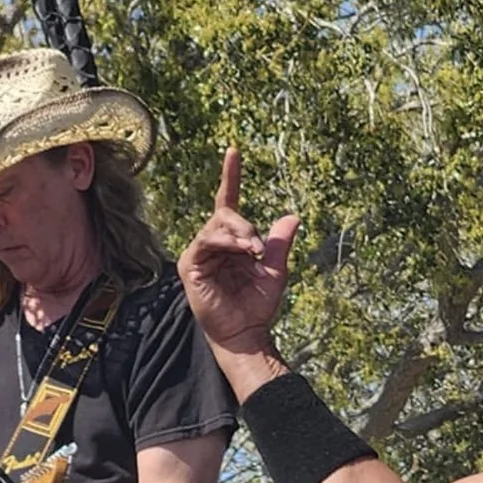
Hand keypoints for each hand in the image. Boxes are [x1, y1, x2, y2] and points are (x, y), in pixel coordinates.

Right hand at [180, 146, 300, 360]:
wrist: (246, 332)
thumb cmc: (257, 304)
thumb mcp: (275, 270)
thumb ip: (280, 243)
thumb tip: (293, 216)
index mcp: (231, 241)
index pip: (227, 202)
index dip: (230, 176)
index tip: (234, 150)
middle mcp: (212, 243)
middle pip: (224, 214)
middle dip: (244, 225)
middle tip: (259, 247)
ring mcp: (198, 253)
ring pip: (216, 227)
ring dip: (239, 236)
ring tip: (254, 252)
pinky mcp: (190, 265)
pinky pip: (205, 243)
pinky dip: (225, 243)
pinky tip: (241, 251)